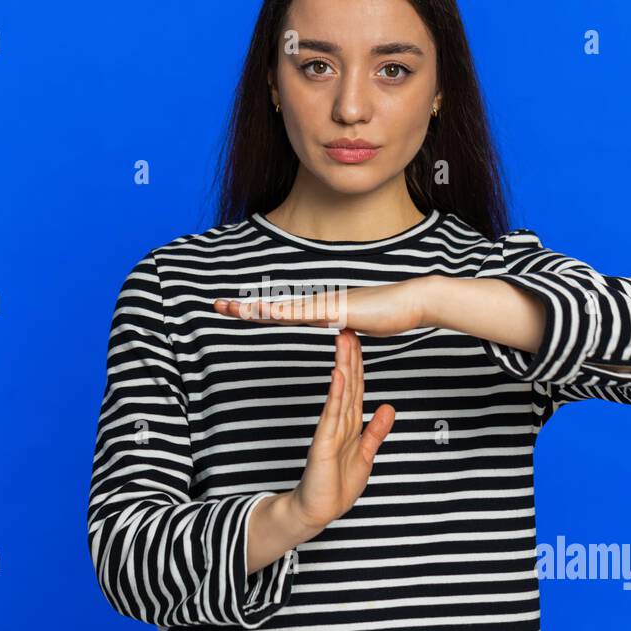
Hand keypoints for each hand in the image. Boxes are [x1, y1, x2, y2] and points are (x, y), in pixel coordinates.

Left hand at [213, 277, 432, 337]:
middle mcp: (318, 306)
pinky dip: (282, 311)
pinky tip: (264, 310)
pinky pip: (304, 313)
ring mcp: (326, 306)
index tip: (236, 311)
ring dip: (256, 308)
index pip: (282, 313)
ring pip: (283, 308)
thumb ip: (346, 327)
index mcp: (320, 311)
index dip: (258, 312)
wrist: (413, 301)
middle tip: (217, 306)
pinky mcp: (336, 311)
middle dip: (245, 308)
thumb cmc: (391, 313)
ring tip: (231, 309)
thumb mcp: (360, 326)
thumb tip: (341, 329)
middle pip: (274, 308)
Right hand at [284, 328, 395, 532]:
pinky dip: (337, 393)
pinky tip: (339, 374)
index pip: (357, 388)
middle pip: (348, 384)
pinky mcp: (323, 442)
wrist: (317, 510)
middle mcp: (339, 422)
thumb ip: (375, 432)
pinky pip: (332, 414)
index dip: (360, 364)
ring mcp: (330, 430)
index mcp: (350, 425)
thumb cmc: (336, 486)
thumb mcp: (365, 455)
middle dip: (350, 356)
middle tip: (350, 327)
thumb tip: (388, 408)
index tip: (359, 340)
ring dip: (344, 365)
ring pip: (340, 392)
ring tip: (344, 340)